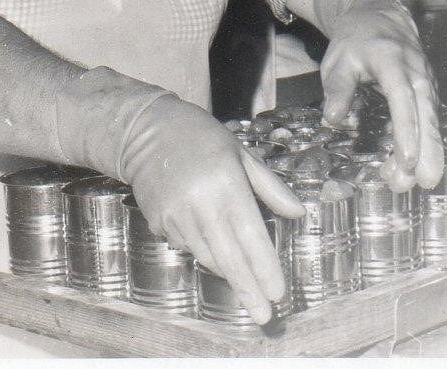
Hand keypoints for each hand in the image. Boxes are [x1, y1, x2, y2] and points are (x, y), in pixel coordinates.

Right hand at [119, 95, 305, 323]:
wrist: (148, 130)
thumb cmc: (202, 137)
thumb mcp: (241, 153)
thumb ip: (270, 186)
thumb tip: (298, 213)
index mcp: (226, 184)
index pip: (250, 236)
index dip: (265, 268)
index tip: (277, 293)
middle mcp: (200, 204)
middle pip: (229, 258)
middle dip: (248, 290)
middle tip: (264, 316)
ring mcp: (176, 215)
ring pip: (207, 257)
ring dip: (227, 271)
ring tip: (243, 281)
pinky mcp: (158, 221)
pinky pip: (186, 246)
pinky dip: (202, 250)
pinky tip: (207, 237)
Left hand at [320, 3, 443, 190]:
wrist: (381, 14)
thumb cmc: (356, 38)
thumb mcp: (339, 59)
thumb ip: (338, 88)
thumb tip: (333, 118)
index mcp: (392, 61)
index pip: (403, 98)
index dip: (407, 130)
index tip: (406, 159)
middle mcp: (416, 72)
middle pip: (426, 115)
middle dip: (426, 151)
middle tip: (420, 182)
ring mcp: (425, 82)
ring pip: (430, 121)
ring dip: (425, 153)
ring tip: (409, 183)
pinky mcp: (426, 91)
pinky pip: (427, 119)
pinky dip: (422, 143)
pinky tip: (406, 166)